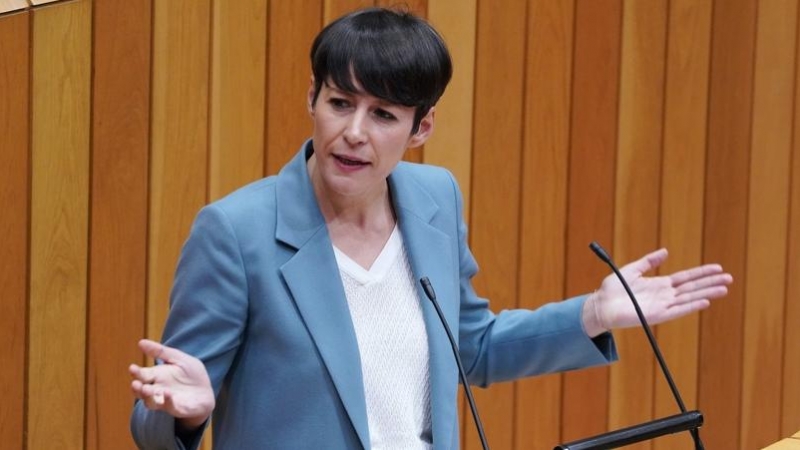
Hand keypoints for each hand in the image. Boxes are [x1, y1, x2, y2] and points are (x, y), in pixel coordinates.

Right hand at [129, 339, 214, 429]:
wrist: (206, 391)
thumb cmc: (191, 374)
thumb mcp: (178, 358)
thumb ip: (161, 351)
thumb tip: (141, 342)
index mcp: (157, 376)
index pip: (142, 375)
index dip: (136, 372)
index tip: (132, 368)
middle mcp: (157, 390)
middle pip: (142, 391)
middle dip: (137, 388)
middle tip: (135, 383)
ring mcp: (166, 401)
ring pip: (150, 402)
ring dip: (147, 397)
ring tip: (146, 389)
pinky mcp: (177, 408)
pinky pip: (169, 407)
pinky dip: (167, 401)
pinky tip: (167, 393)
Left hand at [583, 248, 732, 335]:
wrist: (600, 305)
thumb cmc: (613, 289)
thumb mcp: (632, 270)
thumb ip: (648, 261)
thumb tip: (665, 251)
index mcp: (659, 285)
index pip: (686, 278)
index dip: (701, 272)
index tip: (718, 268)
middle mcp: (664, 296)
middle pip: (692, 288)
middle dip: (710, 282)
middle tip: (729, 278)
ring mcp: (662, 306)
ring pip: (689, 298)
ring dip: (706, 293)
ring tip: (724, 289)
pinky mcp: (656, 315)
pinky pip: (677, 311)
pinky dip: (690, 306)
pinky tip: (704, 302)